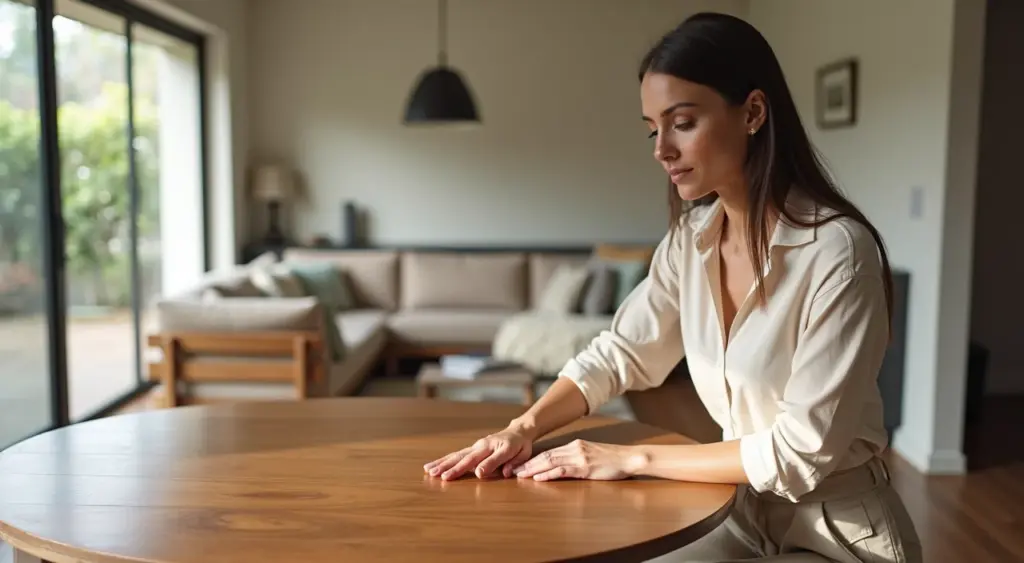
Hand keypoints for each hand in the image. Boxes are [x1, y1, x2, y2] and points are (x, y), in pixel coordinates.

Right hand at [423, 426, 534, 480]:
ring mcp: (475, 446)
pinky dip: (443, 461)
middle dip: (454, 467)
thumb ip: (510, 463)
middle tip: (441, 476)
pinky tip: (431, 466)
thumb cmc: (521, 446)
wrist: (517, 432)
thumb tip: (498, 473)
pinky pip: (455, 455)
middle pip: (468, 457)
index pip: (491, 458)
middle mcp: (484, 445)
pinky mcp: (471, 449)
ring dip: (443, 464)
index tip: (478, 474)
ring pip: (457, 456)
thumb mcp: (522, 454)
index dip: (486, 466)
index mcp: (500, 447)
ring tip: (429, 471)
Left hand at [512, 439, 642, 480]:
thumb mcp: (592, 455)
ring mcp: (579, 458)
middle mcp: (574, 449)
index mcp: (575, 445)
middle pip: (546, 456)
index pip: (549, 452)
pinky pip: (562, 471)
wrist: (629, 458)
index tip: (520, 464)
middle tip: (513, 470)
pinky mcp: (585, 468)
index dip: (533, 459)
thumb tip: (562, 466)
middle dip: (528, 464)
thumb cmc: (613, 460)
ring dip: (533, 469)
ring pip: (550, 462)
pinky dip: (548, 474)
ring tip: (519, 474)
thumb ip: (577, 459)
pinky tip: (538, 479)